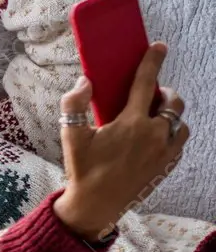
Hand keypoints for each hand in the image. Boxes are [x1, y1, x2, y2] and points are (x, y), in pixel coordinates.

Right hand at [52, 42, 188, 241]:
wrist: (96, 205)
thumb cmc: (82, 169)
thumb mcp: (70, 136)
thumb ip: (74, 104)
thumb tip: (85, 81)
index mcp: (131, 124)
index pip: (145, 83)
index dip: (152, 61)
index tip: (159, 47)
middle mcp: (154, 135)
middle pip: (173, 102)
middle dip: (164, 93)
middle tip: (150, 94)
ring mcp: (164, 152)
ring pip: (181, 123)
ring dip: (171, 115)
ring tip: (154, 117)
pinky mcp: (167, 166)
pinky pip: (179, 143)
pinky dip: (172, 134)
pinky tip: (155, 138)